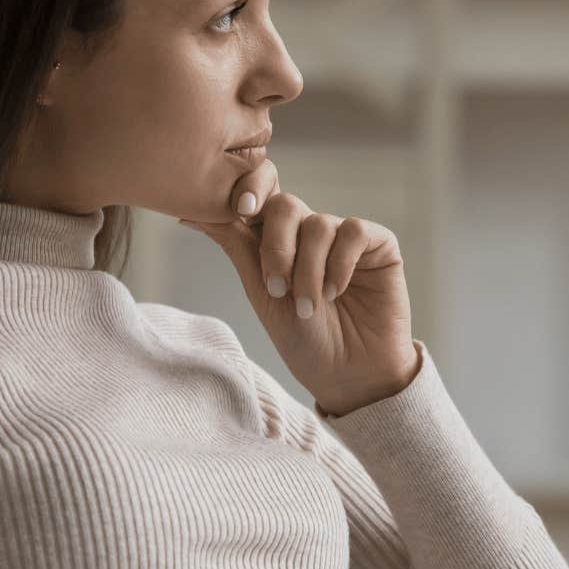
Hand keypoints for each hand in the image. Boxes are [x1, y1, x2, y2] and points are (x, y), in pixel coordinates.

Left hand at [178, 158, 417, 416]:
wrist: (348, 376)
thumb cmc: (304, 340)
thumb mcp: (261, 292)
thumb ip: (235, 245)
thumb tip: (189, 213)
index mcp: (280, 240)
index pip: (262, 196)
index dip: (250, 191)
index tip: (240, 211)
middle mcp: (312, 233)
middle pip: (286, 205)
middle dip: (276, 247)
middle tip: (277, 288)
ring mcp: (345, 237)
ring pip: (318, 225)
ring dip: (308, 271)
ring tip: (310, 307)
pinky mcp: (380, 246)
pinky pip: (354, 231)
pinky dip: (340, 263)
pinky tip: (337, 291)